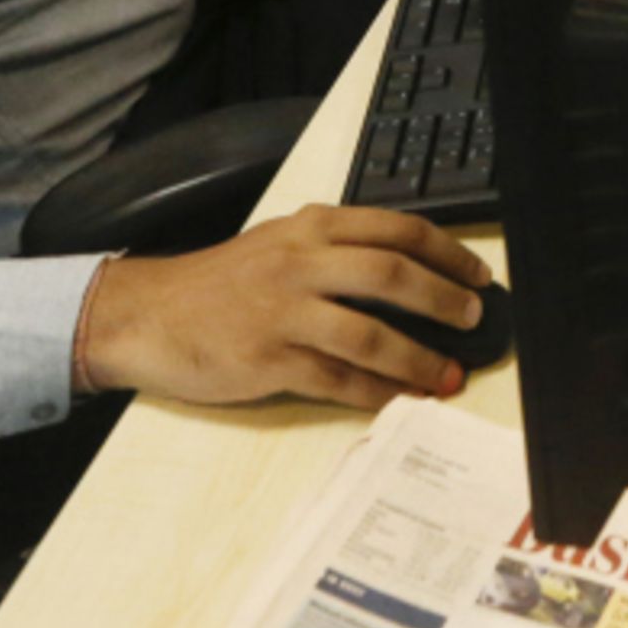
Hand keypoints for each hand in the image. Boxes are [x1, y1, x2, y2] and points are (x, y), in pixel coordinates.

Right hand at [82, 204, 491, 409]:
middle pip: (393, 274)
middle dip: (444, 300)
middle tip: (474, 320)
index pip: (397, 228)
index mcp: (312, 226)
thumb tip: (407, 274)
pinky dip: (375, 393)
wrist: (148, 313)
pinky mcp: (268, 359)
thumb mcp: (279, 243)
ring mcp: (284, 311)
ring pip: (370, 333)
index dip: (447, 252)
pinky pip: (336, 379)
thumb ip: (334, 249)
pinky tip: (398, 401)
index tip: (478, 275)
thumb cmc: (220, 282)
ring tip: (448, 374)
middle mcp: (302, 261)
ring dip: (418, 358)